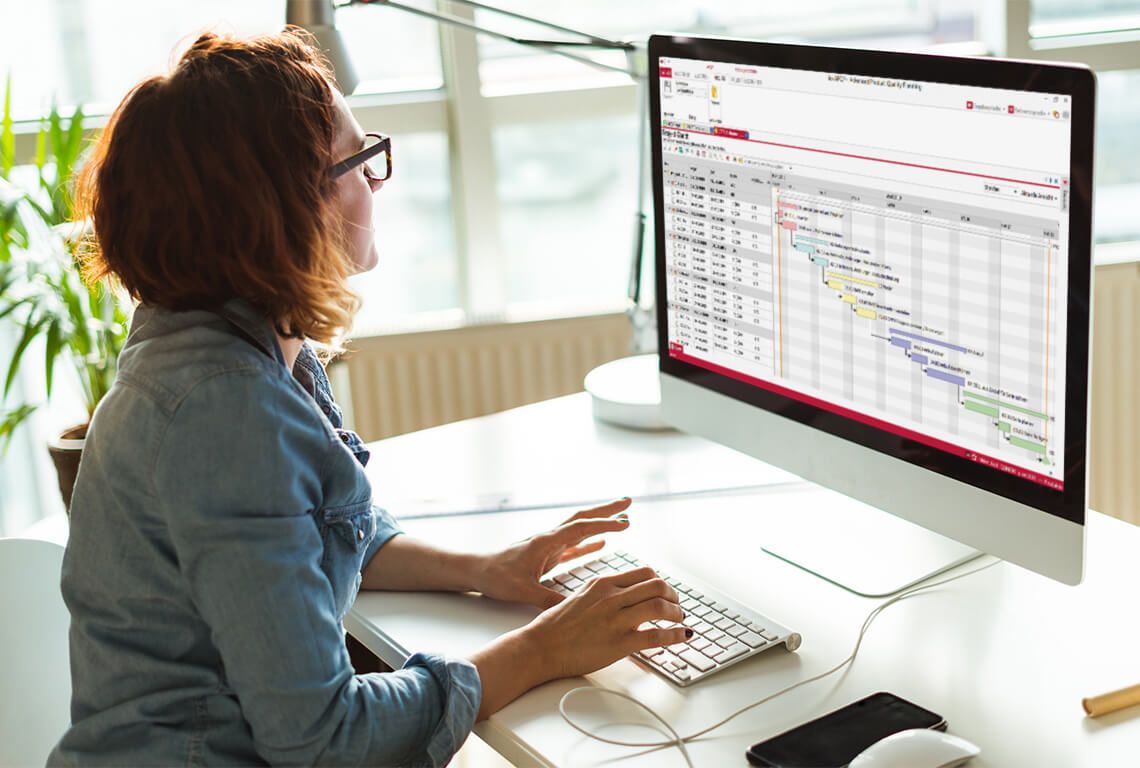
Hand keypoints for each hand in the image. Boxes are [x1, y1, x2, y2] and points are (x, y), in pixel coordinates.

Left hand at [475, 498, 634, 608]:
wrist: (476, 571)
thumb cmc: (496, 577)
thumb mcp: (522, 591)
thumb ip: (547, 599)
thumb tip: (573, 607)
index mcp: (545, 542)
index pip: (580, 528)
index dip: (604, 524)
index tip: (625, 522)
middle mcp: (549, 539)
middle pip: (583, 518)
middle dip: (606, 510)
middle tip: (628, 502)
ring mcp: (548, 545)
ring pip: (580, 529)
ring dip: (600, 523)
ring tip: (622, 519)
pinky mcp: (546, 555)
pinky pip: (573, 546)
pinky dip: (589, 543)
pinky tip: (602, 545)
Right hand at [526, 566, 688, 679]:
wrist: (540, 646)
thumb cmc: (555, 625)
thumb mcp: (580, 597)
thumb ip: (603, 594)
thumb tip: (624, 596)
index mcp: (603, 583)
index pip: (644, 573)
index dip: (661, 582)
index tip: (665, 592)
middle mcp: (612, 597)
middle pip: (658, 585)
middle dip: (673, 596)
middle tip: (677, 606)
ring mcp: (616, 619)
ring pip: (660, 606)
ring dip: (677, 613)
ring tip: (679, 620)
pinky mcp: (620, 642)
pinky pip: (656, 636)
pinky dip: (674, 635)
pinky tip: (681, 636)